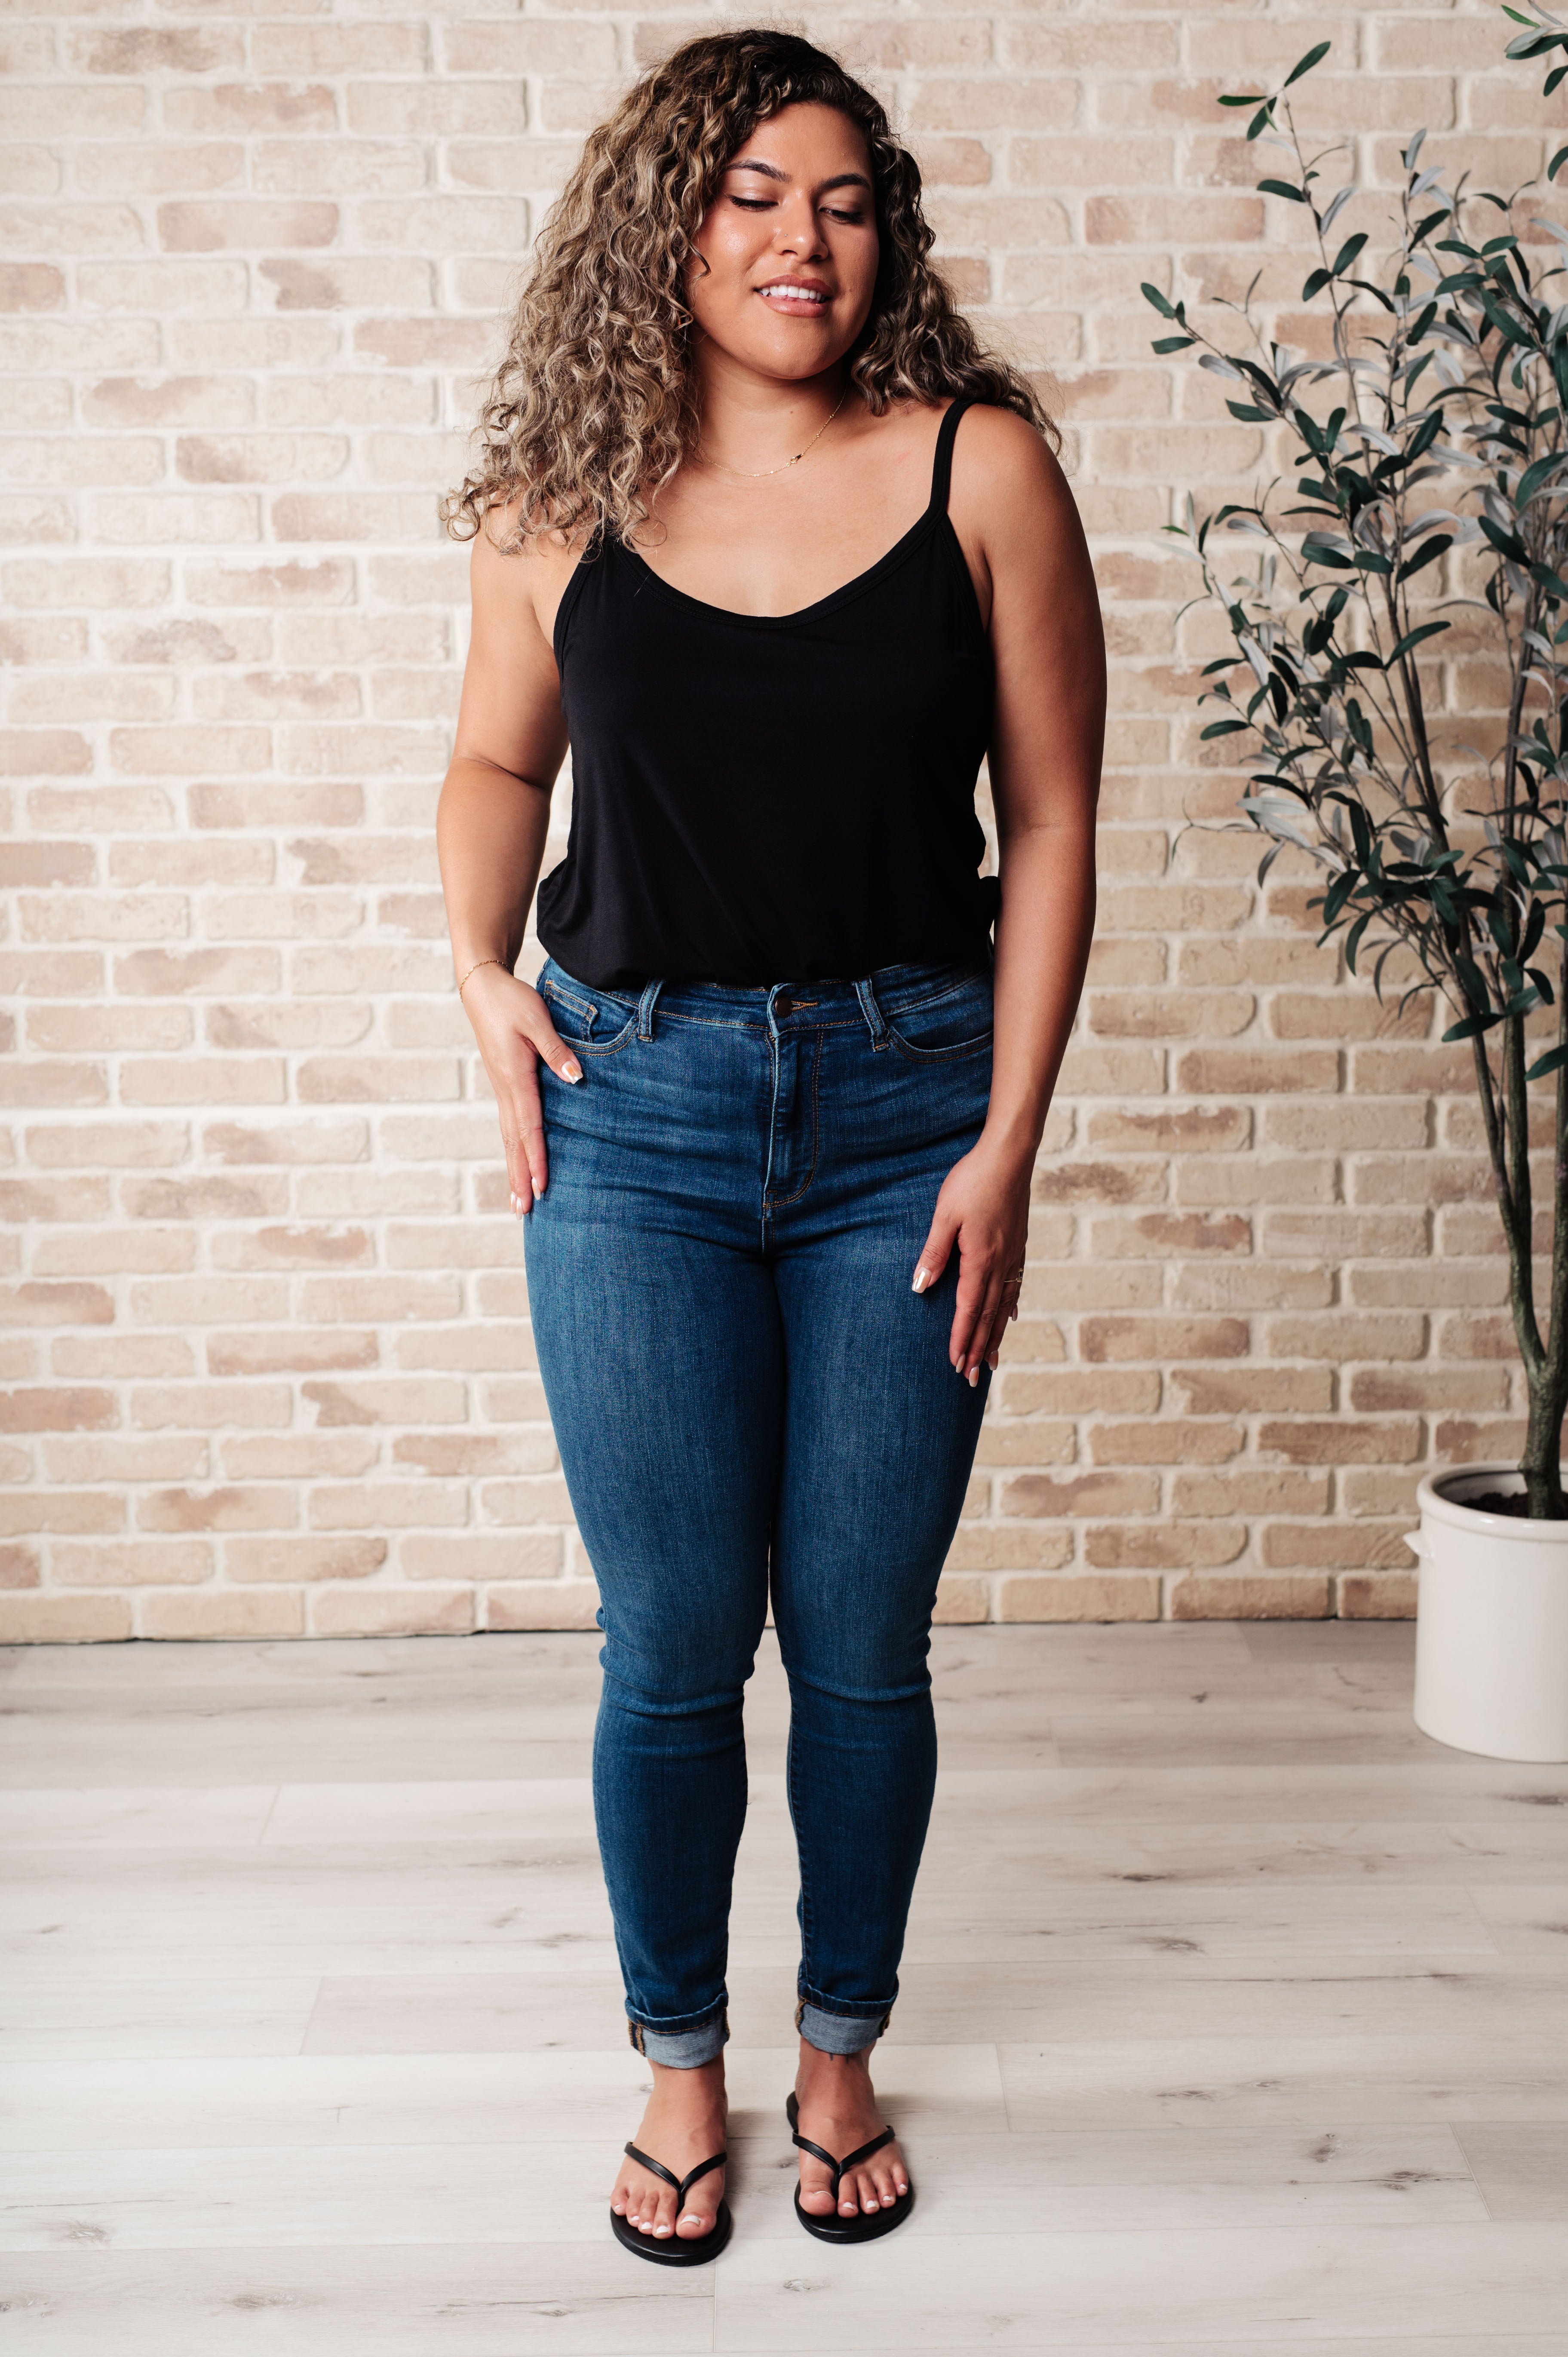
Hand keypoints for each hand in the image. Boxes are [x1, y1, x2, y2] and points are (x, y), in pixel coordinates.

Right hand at [458, 964, 581, 1214]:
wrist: (481, 988)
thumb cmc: (511, 1001)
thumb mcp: (537, 1020)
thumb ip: (556, 1050)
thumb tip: (575, 1078)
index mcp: (515, 1078)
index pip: (529, 1126)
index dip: (537, 1158)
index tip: (542, 1186)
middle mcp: (505, 1090)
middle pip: (514, 1143)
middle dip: (520, 1177)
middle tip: (524, 1212)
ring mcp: (502, 1090)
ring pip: (508, 1138)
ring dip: (514, 1169)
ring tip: (518, 1202)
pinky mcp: (503, 1085)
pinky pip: (508, 1125)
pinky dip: (513, 1149)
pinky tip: (517, 1162)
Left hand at [911, 1137, 1030, 1384]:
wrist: (1009, 1156)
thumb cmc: (973, 1181)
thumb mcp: (944, 1215)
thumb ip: (933, 1253)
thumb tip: (919, 1288)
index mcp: (981, 1259)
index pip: (969, 1309)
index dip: (961, 1339)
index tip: (955, 1364)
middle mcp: (1002, 1264)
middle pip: (989, 1316)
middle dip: (979, 1349)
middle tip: (971, 1378)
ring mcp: (1014, 1256)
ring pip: (1005, 1306)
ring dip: (996, 1336)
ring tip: (991, 1362)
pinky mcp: (1019, 1246)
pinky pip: (1016, 1287)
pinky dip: (1011, 1308)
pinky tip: (1010, 1318)